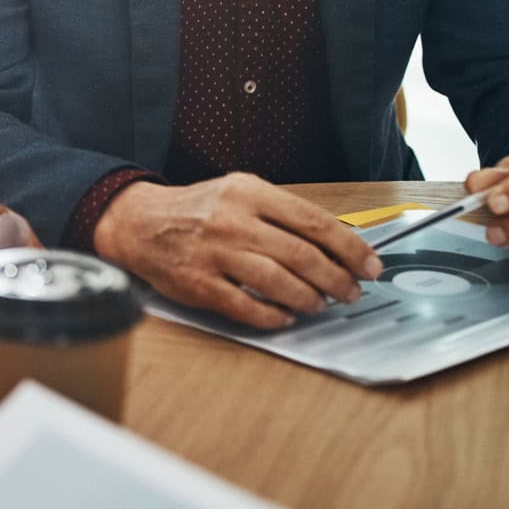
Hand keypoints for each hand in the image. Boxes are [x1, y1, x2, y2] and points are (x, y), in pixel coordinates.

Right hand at [91, 175, 380, 329]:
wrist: (139, 223)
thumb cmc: (197, 211)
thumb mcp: (239, 195)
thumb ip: (281, 214)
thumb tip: (336, 243)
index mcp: (249, 193)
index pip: (313, 222)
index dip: (349, 247)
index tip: (370, 265)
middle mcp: (233, 221)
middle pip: (301, 255)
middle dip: (336, 278)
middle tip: (351, 292)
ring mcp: (215, 254)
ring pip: (278, 282)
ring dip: (309, 298)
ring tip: (320, 304)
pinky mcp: (199, 284)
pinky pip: (247, 306)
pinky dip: (273, 316)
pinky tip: (286, 316)